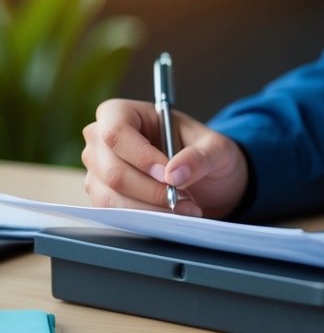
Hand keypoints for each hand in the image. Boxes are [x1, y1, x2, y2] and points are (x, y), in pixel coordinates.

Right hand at [82, 98, 248, 218]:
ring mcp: (97, 170)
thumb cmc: (205, 153)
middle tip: (182, 199)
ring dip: (150, 209)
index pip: (116, 132)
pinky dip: (143, 219)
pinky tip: (168, 216)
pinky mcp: (101, 195)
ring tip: (184, 209)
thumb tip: (175, 174)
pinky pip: (113, 214)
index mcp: (122, 113)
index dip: (141, 157)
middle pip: (113, 171)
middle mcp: (100, 140)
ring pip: (111, 197)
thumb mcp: (217, 148)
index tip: (169, 175)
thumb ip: (201, 156)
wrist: (205, 179)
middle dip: (151, 191)